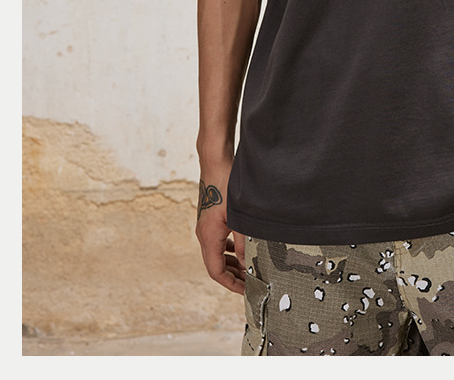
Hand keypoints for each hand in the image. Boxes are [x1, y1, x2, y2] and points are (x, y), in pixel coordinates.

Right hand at [195, 178, 245, 294]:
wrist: (215, 163)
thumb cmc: (226, 187)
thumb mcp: (239, 218)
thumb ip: (245, 243)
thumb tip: (249, 265)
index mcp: (208, 237)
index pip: (216, 271)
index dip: (230, 284)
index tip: (245, 290)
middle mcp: (203, 234)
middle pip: (215, 264)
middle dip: (232, 276)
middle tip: (249, 283)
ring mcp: (205, 226)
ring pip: (216, 253)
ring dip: (231, 263)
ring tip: (247, 269)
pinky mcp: (210, 219)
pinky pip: (218, 241)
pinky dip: (228, 250)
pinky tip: (241, 249)